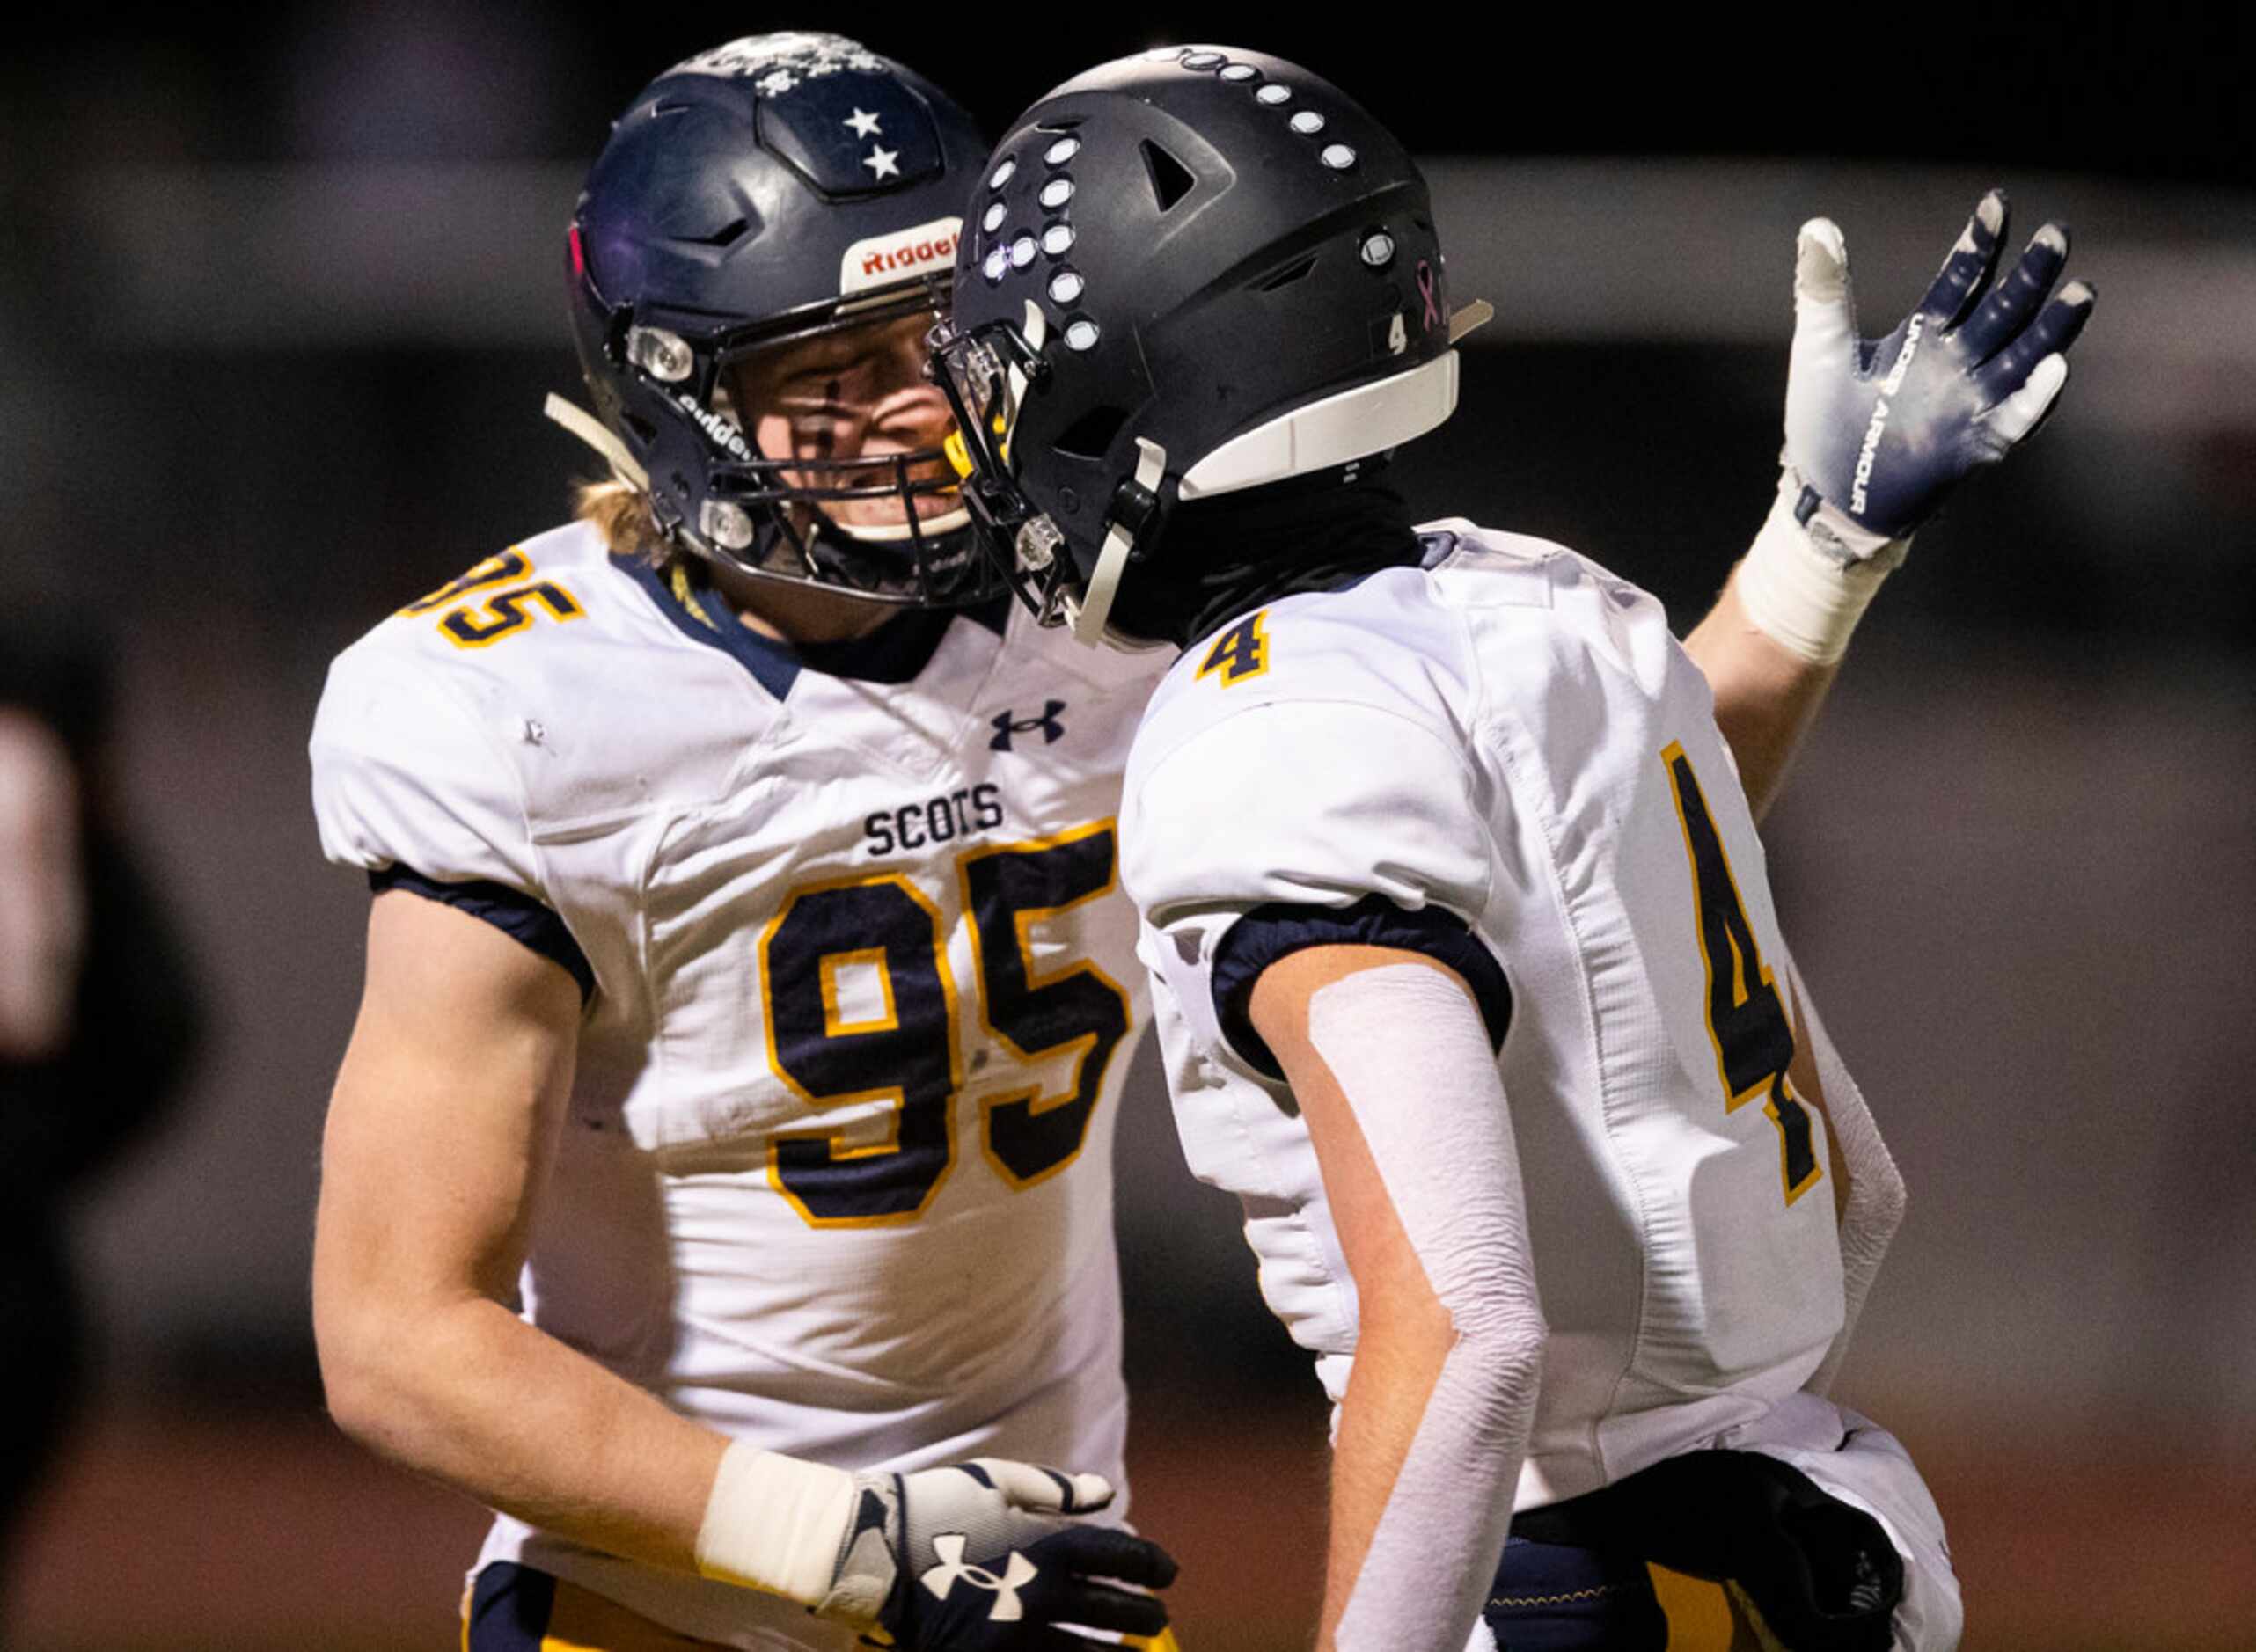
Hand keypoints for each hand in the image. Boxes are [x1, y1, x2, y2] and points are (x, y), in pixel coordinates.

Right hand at [815, 1457, 1177, 1648]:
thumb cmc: (936, 1506)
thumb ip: (1058, 1491)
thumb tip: (1108, 1495)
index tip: (1166, 1574)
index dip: (1153, 1567)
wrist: (870, 1553)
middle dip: (1145, 1618)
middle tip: (1158, 1620)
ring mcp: (1013, 1638)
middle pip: (1115, 1614)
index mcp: (1047, 1543)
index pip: (1123, 1559)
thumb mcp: (997, 1481)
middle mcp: (1039, 1594)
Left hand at [1783, 190, 2094, 548]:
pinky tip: (2056, 370)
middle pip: (2003, 311)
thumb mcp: (1818, 350)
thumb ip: (1823, 292)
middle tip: (2059, 233)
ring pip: (2022, 359)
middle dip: (2031, 275)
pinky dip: (2034, 400)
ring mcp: (1968, 405)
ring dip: (2052, 330)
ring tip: (2082, 292)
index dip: (1980, 243)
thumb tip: (1816, 226)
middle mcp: (1956, 364)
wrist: (1824, 494)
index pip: (1960, 280)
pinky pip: (2012, 422)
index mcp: (1923, 336)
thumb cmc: (1822, 421)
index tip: (1999, 202)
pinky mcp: (1970, 448)